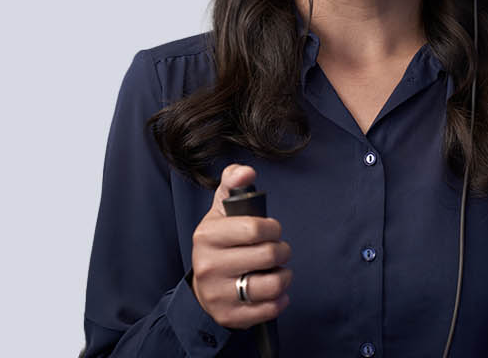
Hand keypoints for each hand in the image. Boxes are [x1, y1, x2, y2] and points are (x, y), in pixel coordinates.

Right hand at [190, 164, 292, 329]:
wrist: (203, 287)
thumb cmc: (220, 244)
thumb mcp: (220, 211)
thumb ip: (232, 184)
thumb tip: (246, 171)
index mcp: (207, 235)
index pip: (254, 229)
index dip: (272, 229)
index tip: (272, 231)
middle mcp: (208, 265)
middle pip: (268, 255)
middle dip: (282, 251)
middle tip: (279, 251)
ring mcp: (217, 293)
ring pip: (270, 285)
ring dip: (284, 277)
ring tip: (279, 272)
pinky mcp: (229, 316)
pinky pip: (268, 309)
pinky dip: (280, 301)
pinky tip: (275, 293)